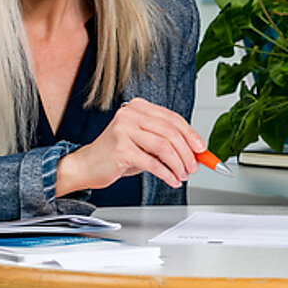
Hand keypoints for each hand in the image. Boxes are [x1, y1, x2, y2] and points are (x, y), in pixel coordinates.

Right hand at [56, 98, 204, 194]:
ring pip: (164, 147)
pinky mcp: (121, 149)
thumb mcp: (143, 142)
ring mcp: (124, 130)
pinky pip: (152, 162)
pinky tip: (171, 180)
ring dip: (178, 164)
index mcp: (139, 107)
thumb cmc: (116, 154)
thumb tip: (194, 151)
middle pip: (171, 132)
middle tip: (193, 166)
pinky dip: (166, 173)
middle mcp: (131, 114)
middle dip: (187, 152)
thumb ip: (165, 141)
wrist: (86, 166)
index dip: (190, 134)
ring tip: (182, 175)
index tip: (201, 149)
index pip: (172, 118)